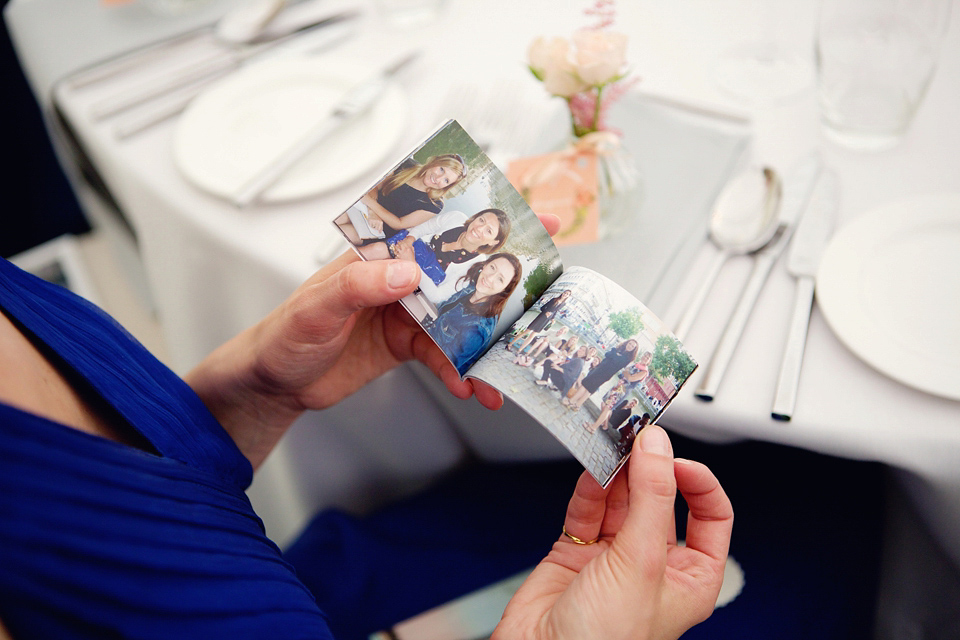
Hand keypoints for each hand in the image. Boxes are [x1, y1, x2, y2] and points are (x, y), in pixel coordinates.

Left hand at [188, 213, 560, 467]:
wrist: (275, 384)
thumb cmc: (284, 336)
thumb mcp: (316, 308)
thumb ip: (358, 287)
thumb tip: (408, 273)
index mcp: (378, 256)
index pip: (432, 228)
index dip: (477, 218)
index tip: (520, 213)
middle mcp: (398, 278)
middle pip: (459, 272)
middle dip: (501, 278)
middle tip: (543, 285)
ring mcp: (406, 312)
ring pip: (458, 320)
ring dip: (483, 344)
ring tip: (501, 369)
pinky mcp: (407, 345)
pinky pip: (444, 355)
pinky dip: (460, 372)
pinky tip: (470, 388)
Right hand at [494, 426, 732, 639]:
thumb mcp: (642, 563)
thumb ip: (650, 499)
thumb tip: (657, 448)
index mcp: (689, 579)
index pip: (710, 517)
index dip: (698, 483)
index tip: (676, 458)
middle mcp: (653, 566)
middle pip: (659, 501)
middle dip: (649, 470)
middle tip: (637, 439)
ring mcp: (613, 558)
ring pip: (620, 500)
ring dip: (617, 473)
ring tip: (612, 446)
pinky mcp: (575, 553)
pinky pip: (586, 510)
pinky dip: (588, 488)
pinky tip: (591, 469)